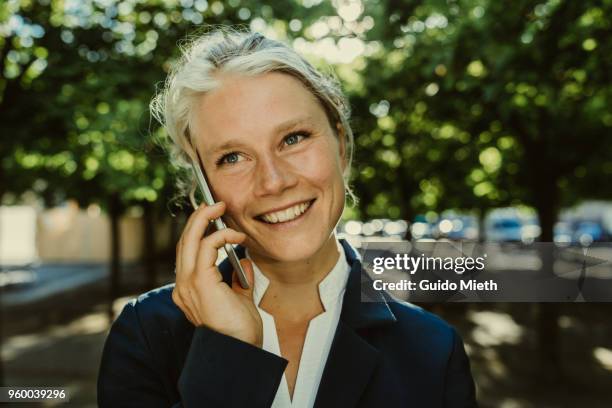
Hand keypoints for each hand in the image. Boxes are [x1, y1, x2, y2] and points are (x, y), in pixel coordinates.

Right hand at [173, 201, 262, 347]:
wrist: (239, 348)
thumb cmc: (239, 329)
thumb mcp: (238, 298)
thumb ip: (237, 279)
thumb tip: (244, 262)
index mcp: (188, 290)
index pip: (187, 253)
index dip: (198, 232)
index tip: (215, 219)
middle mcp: (183, 285)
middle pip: (184, 241)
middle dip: (198, 218)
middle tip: (214, 204)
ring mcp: (188, 284)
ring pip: (189, 239)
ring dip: (205, 219)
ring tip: (220, 209)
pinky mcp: (199, 282)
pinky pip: (207, 248)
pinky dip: (221, 236)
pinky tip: (236, 236)